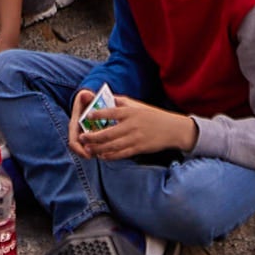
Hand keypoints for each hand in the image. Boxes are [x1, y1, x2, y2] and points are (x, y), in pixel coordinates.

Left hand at [74, 98, 189, 161]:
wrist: (172, 129)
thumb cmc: (153, 116)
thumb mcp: (138, 105)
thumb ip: (121, 102)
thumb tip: (105, 98)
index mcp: (131, 112)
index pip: (111, 112)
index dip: (98, 114)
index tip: (87, 115)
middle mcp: (132, 125)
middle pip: (108, 133)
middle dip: (92, 137)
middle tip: (82, 137)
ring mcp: (135, 138)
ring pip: (112, 146)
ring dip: (98, 148)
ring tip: (88, 149)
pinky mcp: (139, 148)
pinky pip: (121, 154)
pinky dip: (110, 156)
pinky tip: (102, 156)